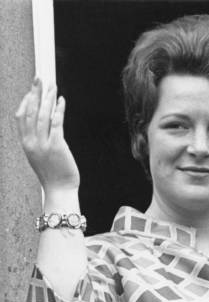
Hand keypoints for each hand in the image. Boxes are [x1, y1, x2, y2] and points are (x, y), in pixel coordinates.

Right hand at [15, 79, 79, 194]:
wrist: (60, 190)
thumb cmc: (53, 173)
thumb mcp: (39, 155)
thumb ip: (38, 140)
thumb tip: (45, 122)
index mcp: (26, 144)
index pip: (20, 116)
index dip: (26, 101)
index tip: (32, 89)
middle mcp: (32, 142)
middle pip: (31, 112)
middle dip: (35, 93)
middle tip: (40, 78)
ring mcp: (43, 144)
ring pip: (43, 115)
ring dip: (48, 98)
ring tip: (52, 86)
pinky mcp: (57, 146)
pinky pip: (56, 123)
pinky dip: (59, 110)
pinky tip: (61, 100)